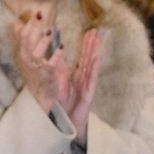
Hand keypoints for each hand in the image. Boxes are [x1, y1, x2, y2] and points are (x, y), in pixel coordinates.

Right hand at [11, 12, 66, 112]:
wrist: (39, 94)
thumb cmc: (34, 73)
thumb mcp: (25, 55)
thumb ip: (22, 40)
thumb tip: (16, 24)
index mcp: (22, 53)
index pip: (22, 36)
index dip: (29, 24)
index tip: (36, 12)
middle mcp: (26, 59)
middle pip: (27, 42)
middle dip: (33, 28)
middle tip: (41, 15)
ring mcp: (35, 67)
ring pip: (36, 52)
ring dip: (42, 41)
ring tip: (50, 30)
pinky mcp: (45, 74)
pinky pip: (49, 64)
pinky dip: (55, 56)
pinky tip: (61, 47)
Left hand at [63, 29, 99, 144]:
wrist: (66, 122)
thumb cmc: (64, 104)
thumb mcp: (60, 84)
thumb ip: (60, 70)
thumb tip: (57, 55)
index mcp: (76, 75)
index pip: (82, 56)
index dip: (85, 45)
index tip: (89, 32)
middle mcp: (83, 78)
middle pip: (88, 58)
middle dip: (91, 44)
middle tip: (94, 31)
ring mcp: (87, 85)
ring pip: (91, 66)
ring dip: (93, 52)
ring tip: (96, 41)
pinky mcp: (88, 92)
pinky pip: (91, 78)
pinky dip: (93, 68)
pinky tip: (96, 59)